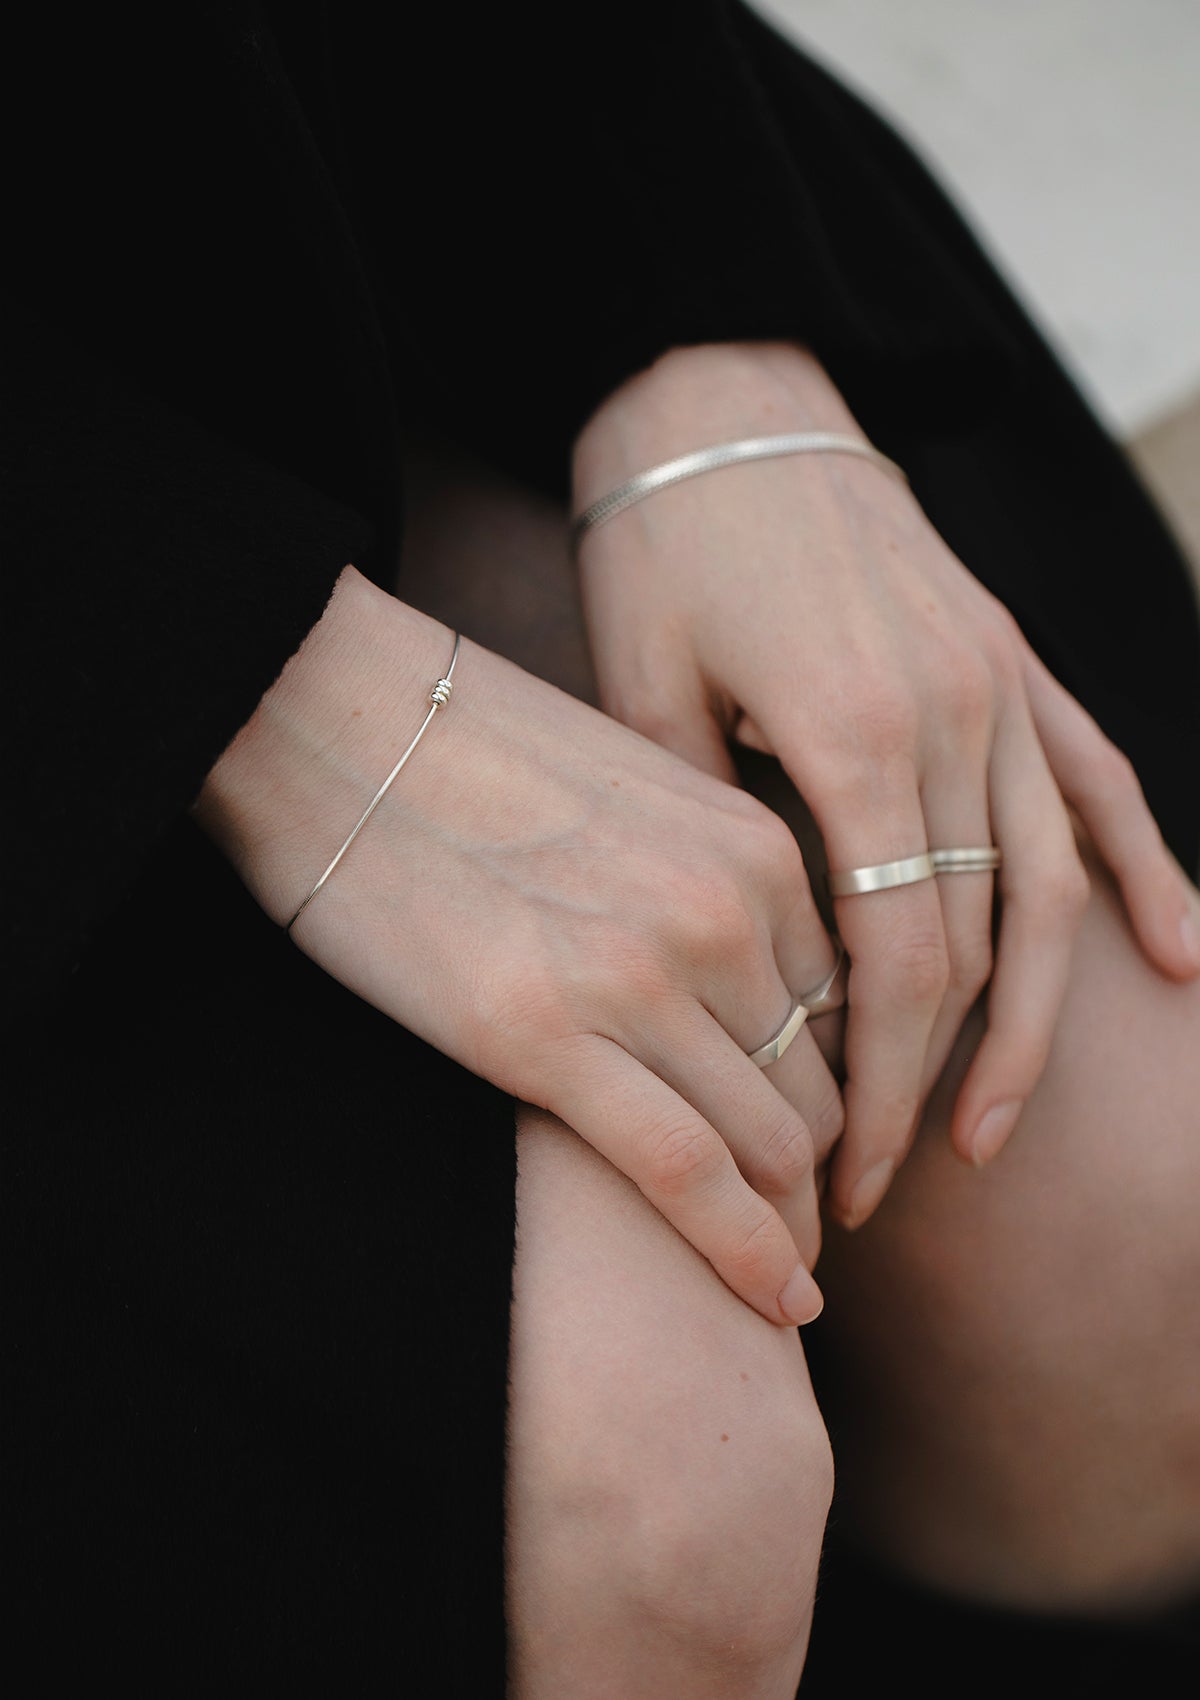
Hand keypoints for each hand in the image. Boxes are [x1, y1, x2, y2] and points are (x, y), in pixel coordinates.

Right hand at [194, 565, 844, 1323]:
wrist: (330, 716)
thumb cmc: (466, 755)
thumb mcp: (631, 793)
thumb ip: (705, 880)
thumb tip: (736, 976)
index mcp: (750, 847)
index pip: (839, 1007)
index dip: (831, 1089)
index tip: (814, 1144)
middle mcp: (721, 911)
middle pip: (817, 1084)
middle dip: (816, 1171)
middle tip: (802, 1229)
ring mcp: (637, 975)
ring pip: (771, 1141)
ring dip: (784, 1221)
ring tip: (781, 1276)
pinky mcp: (542, 1036)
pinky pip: (687, 1174)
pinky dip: (744, 1254)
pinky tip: (777, 1307)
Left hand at [572, 342, 1199, 1228]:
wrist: (720, 394)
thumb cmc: (658, 542)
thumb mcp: (644, 694)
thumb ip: (705, 830)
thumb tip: (734, 969)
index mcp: (854, 735)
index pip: (893, 964)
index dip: (873, 1085)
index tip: (842, 1171)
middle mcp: (955, 716)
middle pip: (974, 946)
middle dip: (932, 1080)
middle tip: (887, 1178)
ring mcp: (1001, 682)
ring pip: (1057, 886)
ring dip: (1038, 1020)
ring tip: (1002, 1128)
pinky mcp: (1014, 656)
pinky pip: (1100, 779)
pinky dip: (1147, 869)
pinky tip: (1186, 956)